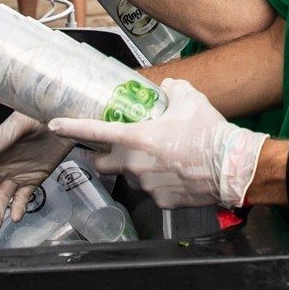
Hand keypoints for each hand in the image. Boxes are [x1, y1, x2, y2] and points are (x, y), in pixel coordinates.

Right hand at [0, 111, 75, 233]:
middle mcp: (3, 164)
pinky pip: (24, 196)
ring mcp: (18, 173)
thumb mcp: (22, 121)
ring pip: (3, 197)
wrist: (69, 119)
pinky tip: (17, 217)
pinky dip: (19, 207)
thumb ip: (2, 137)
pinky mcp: (35, 178)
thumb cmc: (41, 114)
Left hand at [50, 78, 263, 208]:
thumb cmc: (210, 134)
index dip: (70, 128)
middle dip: (103, 158)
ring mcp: (148, 185)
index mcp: (137, 138)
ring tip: (163, 159)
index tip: (54, 125)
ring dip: (138, 169)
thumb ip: (172, 90)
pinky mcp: (162, 201)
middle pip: (103, 164)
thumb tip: (166, 87)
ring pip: (131, 177)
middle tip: (118, 149)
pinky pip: (153, 191)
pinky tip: (177, 173)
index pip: (94, 133)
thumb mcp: (190, 99)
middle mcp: (136, 164)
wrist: (233, 167)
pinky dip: (160, 183)